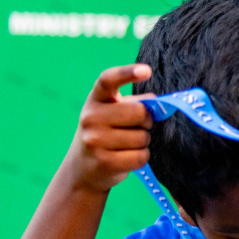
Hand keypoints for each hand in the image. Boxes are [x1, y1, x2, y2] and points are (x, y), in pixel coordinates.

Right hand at [68, 64, 154, 192]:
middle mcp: (90, 117)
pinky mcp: (104, 162)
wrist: (82, 168)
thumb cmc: (106, 134)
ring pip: (142, 137)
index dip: (127, 73)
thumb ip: (134, 103)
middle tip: (138, 127)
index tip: (147, 70)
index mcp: (95, 100)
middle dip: (146, 121)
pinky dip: (141, 158)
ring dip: (143, 142)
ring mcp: (95, 140)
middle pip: (139, 113)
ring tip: (127, 145)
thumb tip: (156, 101)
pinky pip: (141, 157)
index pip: (109, 80)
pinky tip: (126, 158)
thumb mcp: (113, 113)